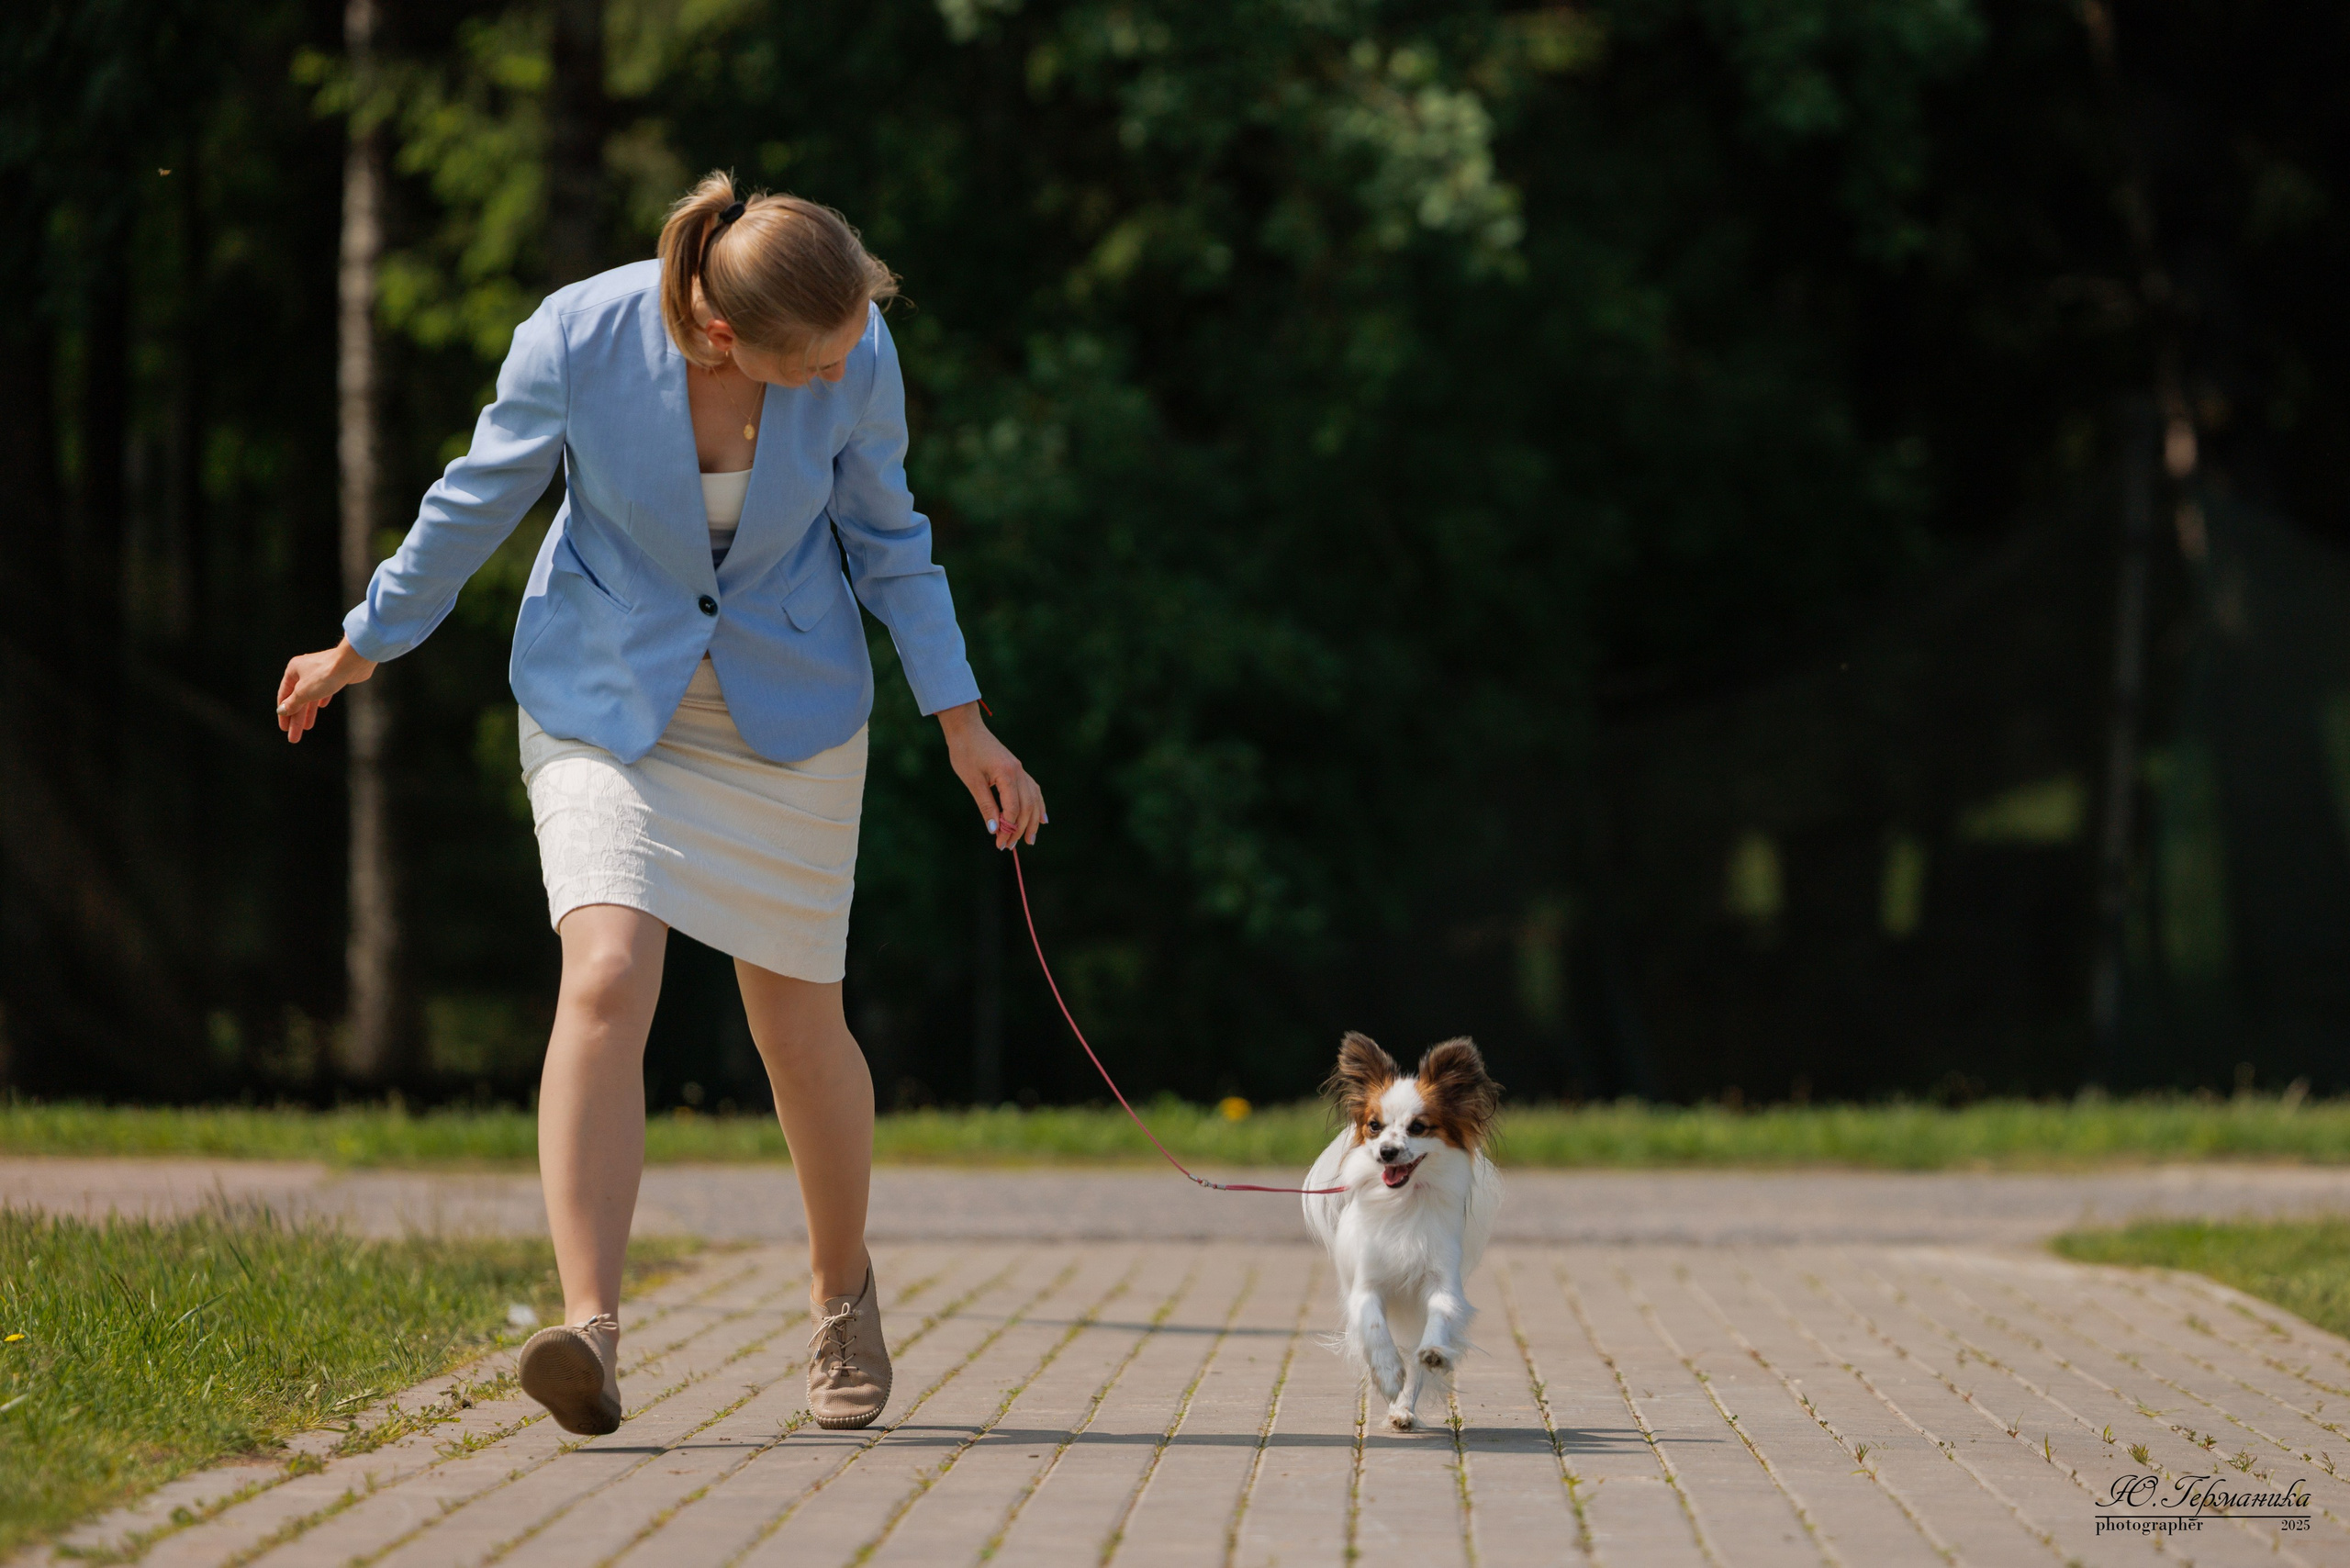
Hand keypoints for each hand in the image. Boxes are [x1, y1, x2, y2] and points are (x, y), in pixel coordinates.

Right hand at [276, 637, 376, 743]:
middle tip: (294, 737)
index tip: (284, 729)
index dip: (284, 714)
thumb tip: (281, 710)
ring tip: (307, 728)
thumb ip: (293, 703)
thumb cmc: (326, 674)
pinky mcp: (335, 675)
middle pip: (298, 699)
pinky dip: (321, 699)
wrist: (352, 662)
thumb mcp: (304, 692)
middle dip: (296, 719)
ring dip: (308, 713)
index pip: (284, 696)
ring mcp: (320, 672)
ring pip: (311, 696)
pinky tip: (321, 707)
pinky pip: (324, 690)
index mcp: (293, 670)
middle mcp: (305, 670)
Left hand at [937, 702, 1046, 849]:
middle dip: (1020, 830)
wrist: (966, 728)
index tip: (999, 843)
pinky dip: (1038, 806)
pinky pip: (1033, 790)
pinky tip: (1041, 818)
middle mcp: (1019, 772)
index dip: (1008, 828)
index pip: (1013, 809)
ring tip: (1030, 840)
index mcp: (1007, 774)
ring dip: (1032, 822)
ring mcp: (1020, 770)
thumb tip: (994, 829)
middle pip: (1027, 807)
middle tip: (1009, 847)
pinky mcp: (1017, 769)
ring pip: (1034, 800)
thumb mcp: (972, 781)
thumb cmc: (965, 752)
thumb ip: (985, 805)